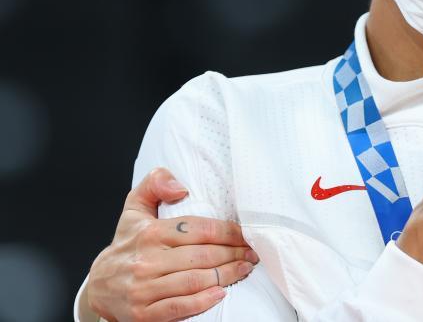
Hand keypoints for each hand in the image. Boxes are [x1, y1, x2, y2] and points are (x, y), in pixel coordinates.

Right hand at [86, 168, 258, 321]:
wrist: (97, 286)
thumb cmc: (126, 244)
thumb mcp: (134, 209)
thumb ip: (154, 184)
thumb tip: (180, 186)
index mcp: (150, 233)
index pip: (199, 229)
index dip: (228, 232)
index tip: (246, 234)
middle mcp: (146, 261)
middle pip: (203, 256)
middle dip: (234, 254)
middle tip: (252, 253)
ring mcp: (144, 289)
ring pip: (195, 280)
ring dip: (226, 275)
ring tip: (244, 268)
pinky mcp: (143, 313)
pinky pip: (179, 307)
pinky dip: (203, 301)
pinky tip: (221, 293)